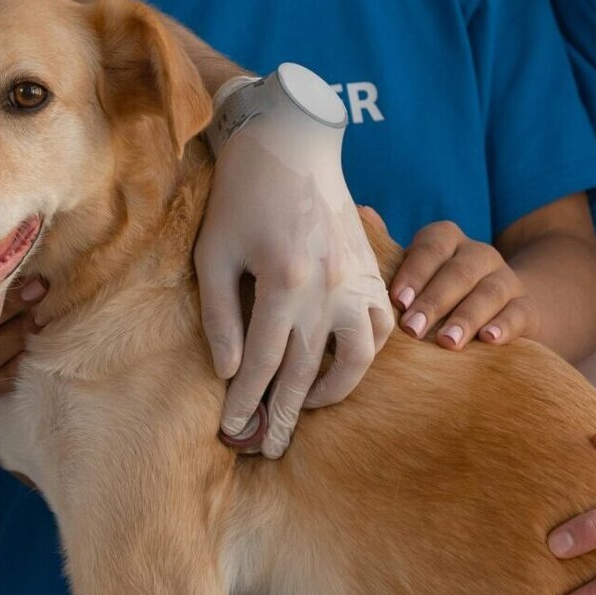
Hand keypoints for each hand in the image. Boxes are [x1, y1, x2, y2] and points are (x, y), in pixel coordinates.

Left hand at [196, 81, 392, 459]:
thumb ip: (220, 316)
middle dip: (281, 416)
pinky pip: (381, 329)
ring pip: (356, 360)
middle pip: (304, 373)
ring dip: (329, 392)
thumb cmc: (240, 196)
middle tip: (266, 448)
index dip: (244, 403)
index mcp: (282, 283)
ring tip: (300, 408)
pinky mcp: (374, 272)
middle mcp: (327, 288)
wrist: (291, 145)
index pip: (260, 364)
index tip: (231, 432)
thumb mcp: (213, 253)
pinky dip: (364, 356)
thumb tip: (229, 373)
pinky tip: (336, 366)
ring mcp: (358, 282)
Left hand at [388, 221, 531, 348]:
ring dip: (466, 318)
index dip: (414, 273)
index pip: (431, 247)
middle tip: (412, 329)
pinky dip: (504, 326)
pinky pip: (518, 313)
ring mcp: (505, 279)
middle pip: (459, 272)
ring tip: (447, 342)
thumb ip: (389, 248)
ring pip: (489, 293)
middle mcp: (478, 254)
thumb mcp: (413, 270)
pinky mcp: (525, 307)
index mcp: (446, 240)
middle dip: (434, 301)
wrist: (494, 307)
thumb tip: (362, 212)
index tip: (397, 300)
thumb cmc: (435, 288)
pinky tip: (490, 340)